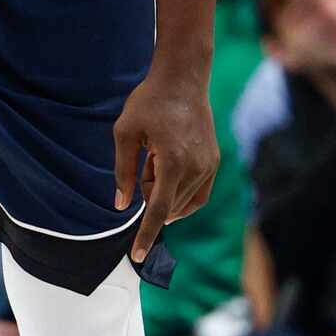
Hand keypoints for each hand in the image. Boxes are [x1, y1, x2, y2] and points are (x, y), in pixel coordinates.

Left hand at [113, 67, 218, 264]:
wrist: (183, 79)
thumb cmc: (149, 102)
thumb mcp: (125, 133)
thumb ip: (123, 173)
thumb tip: (122, 206)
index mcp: (172, 161)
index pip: (158, 210)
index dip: (146, 235)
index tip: (138, 257)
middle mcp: (196, 167)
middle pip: (167, 205)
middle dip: (149, 192)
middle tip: (146, 159)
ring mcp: (209, 166)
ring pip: (181, 202)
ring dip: (164, 190)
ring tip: (158, 155)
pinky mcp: (214, 162)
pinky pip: (197, 195)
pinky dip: (180, 196)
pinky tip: (168, 177)